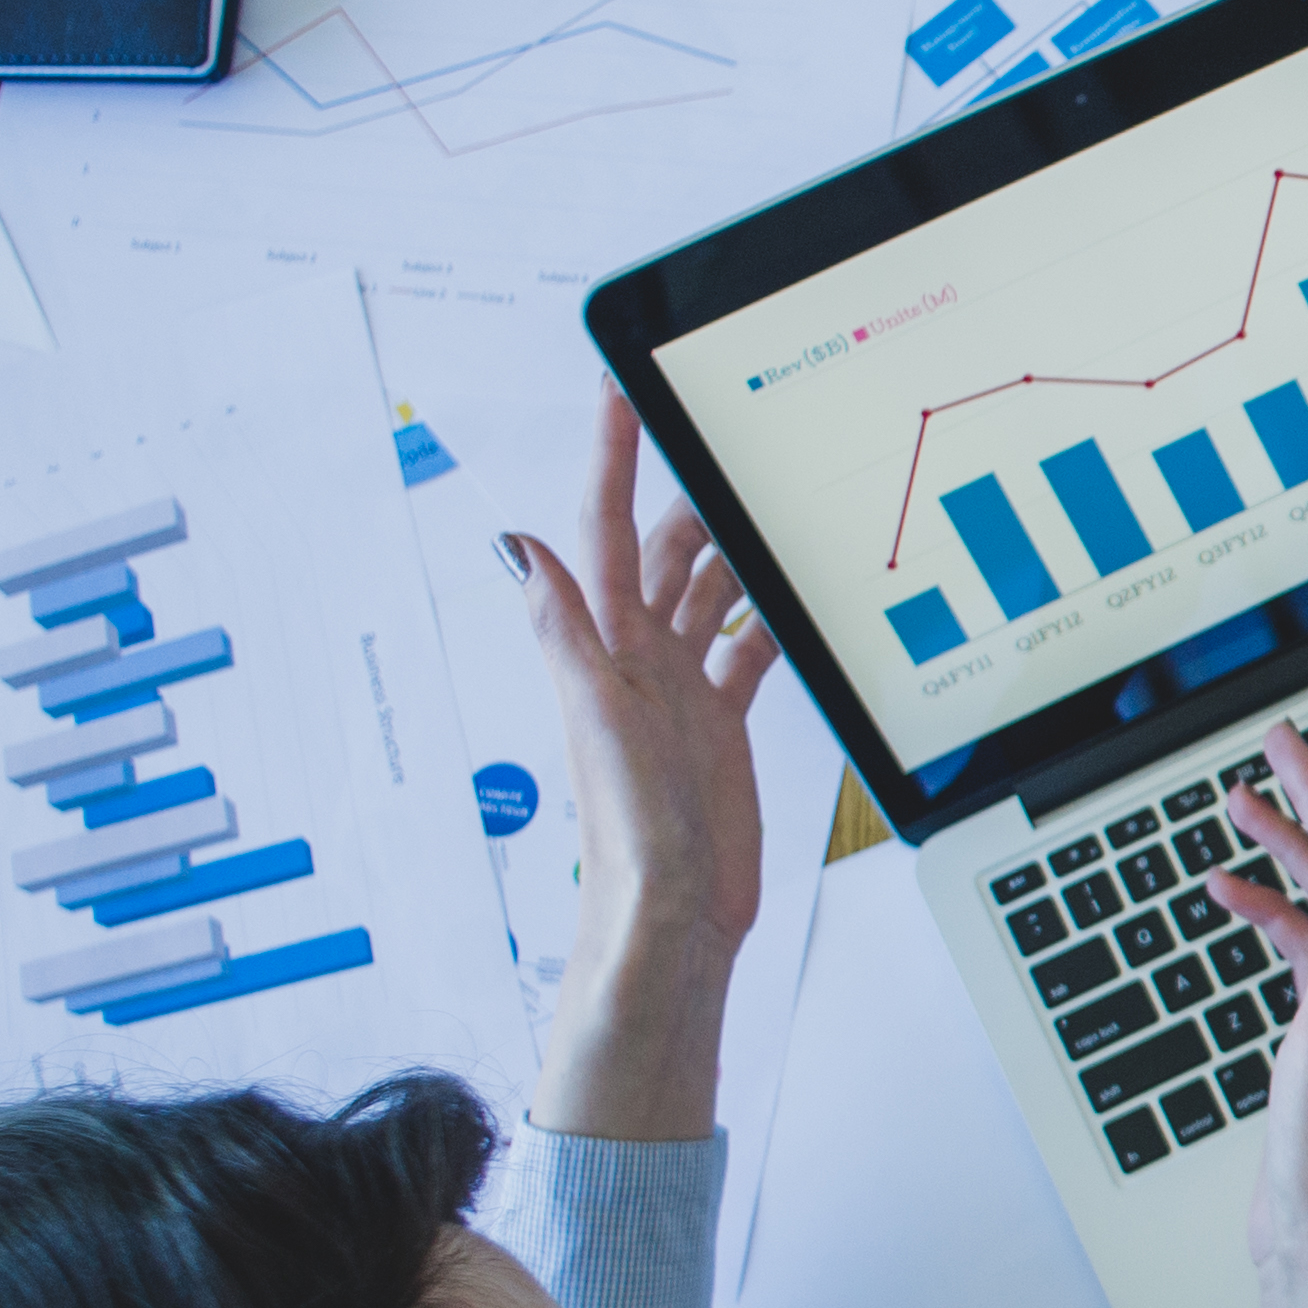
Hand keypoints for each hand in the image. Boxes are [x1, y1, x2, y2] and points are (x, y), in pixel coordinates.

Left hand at [508, 391, 778, 1140]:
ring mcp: (680, 689)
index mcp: (604, 646)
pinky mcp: (720, 723)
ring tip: (768, 499)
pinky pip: (746, 650)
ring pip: (710, 591)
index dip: (612, 456)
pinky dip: (767, 618)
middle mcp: (638, 658)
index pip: (606, 528)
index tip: (621, 387)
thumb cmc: (631, 838)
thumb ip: (563, 634)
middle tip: (727, 431)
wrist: (672, 920)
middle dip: (688, 486)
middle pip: (667, 548)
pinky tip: (792, 598)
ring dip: (734, 545)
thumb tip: (515, 545)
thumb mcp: (597, 724)